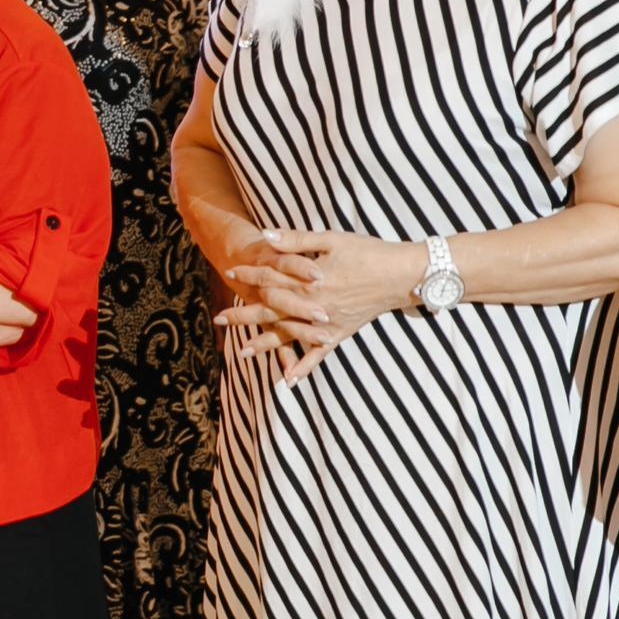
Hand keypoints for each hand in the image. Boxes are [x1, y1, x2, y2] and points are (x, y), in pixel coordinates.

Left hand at [214, 225, 417, 382]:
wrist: (401, 275)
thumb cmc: (368, 252)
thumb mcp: (331, 239)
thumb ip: (296, 239)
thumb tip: (265, 237)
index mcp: (308, 281)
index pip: (271, 279)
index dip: (250, 274)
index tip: (231, 272)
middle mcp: (312, 306)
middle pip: (271, 312)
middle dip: (244, 315)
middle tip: (218, 319)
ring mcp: (325, 323)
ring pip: (288, 336)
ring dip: (264, 345)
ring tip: (242, 352)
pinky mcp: (340, 334)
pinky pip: (318, 355)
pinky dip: (304, 367)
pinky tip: (288, 381)